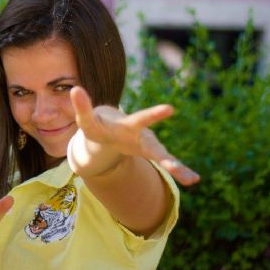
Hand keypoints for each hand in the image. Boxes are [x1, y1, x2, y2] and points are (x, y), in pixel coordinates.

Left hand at [70, 86, 199, 185]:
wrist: (108, 129)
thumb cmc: (98, 125)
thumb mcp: (86, 120)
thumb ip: (82, 107)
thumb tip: (74, 89)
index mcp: (127, 125)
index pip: (139, 119)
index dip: (153, 115)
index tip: (170, 108)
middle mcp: (142, 133)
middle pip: (155, 143)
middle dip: (167, 152)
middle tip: (177, 148)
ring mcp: (148, 144)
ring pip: (164, 155)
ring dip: (176, 166)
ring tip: (192, 179)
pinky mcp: (150, 153)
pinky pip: (166, 163)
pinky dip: (180, 171)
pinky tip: (194, 180)